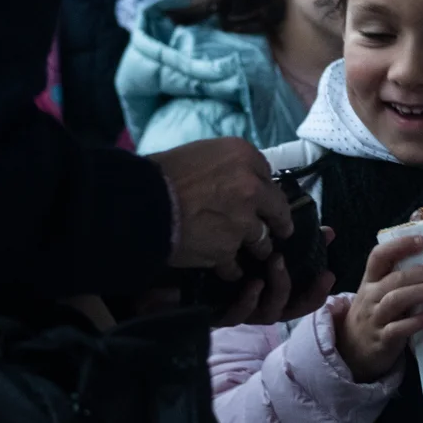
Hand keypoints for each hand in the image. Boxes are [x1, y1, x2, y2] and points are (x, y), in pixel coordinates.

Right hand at [152, 138, 291, 276]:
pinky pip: (236, 265)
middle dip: (278, 222)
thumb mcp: (199, 154)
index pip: (268, 176)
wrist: (141, 203)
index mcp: (244, 156)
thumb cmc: (162, 173)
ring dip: (256, 248)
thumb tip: (237, 180)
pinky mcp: (228, 249)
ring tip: (251, 253)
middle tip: (280, 231)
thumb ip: (227, 166)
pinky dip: (230, 268)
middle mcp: (252, 187)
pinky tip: (225, 268)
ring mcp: (243, 221)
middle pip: (277, 209)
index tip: (266, 201)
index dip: (265, 191)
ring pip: (262, 241)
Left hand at [215, 226, 337, 328]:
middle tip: (305, 261)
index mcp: (279, 296)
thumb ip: (302, 245)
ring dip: (278, 287)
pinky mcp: (223, 316)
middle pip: (290, 309)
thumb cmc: (240, 264)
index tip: (329, 274)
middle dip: (302, 291)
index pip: (306, 301)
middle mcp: (266, 308)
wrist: (196, 278)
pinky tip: (253, 283)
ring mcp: (246, 313)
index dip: (320, 292)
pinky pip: (239, 315)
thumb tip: (329, 231)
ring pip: (269, 312)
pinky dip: (249, 300)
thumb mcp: (272, 251)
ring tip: (276, 260)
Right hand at [336, 236, 422, 381]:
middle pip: (394, 279)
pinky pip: (396, 329)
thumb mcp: (377, 293)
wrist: (351, 351)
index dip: (399, 246)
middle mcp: (370, 297)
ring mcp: (374, 318)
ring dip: (420, 292)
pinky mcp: (381, 340)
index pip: (379, 256)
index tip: (422, 240)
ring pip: (395, 300)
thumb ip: (396, 278)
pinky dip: (413, 322)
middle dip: (420, 272)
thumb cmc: (373, 315)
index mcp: (370, 281)